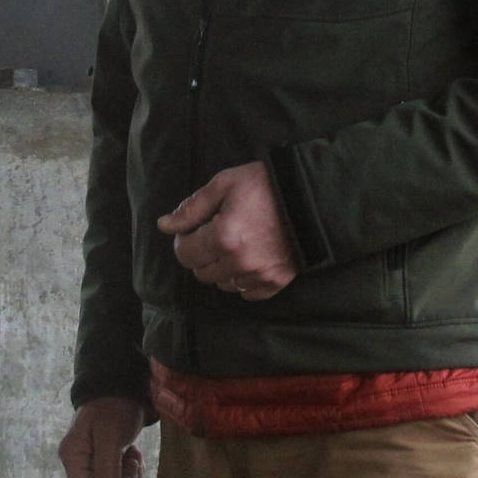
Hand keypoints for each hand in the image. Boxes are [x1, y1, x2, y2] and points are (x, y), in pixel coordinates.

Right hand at [58, 397, 145, 477]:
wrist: (121, 389)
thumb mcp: (110, 436)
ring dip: (129, 476)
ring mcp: (92, 462)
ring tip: (134, 455)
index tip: (121, 473)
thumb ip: (106, 467)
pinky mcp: (105, 460)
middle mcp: (79, 463)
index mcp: (73, 457)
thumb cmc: (113, 408)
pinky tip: (134, 454)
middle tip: (132, 461)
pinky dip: (131, 471)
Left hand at [158, 162, 299, 300]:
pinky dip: (243, 279)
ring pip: (222, 284)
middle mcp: (238, 262)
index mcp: (223, 236)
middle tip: (216, 233)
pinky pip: (247, 293)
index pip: (184, 254)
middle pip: (201, 272)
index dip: (185, 239)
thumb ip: (192, 208)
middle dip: (201, 254)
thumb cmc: (266, 185)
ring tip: (236, 245)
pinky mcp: (276, 282)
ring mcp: (259, 275)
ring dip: (222, 268)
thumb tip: (165, 225)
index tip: (196, 228)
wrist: (312, 196)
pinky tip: (251, 259)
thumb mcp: (225, 184)